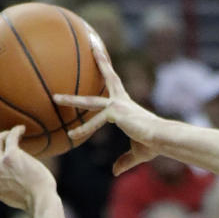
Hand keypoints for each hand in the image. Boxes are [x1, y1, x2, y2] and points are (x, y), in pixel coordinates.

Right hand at [0, 126, 56, 211]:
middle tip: (7, 140)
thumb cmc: (35, 202)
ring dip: (3, 135)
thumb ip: (7, 187)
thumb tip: (11, 182)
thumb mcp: (14, 197)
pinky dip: (15, 131)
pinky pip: (10, 137)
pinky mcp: (12, 156)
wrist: (41, 202)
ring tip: (14, 133)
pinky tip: (22, 128)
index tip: (3, 154)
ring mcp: (0, 163)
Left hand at [53, 37, 159, 174]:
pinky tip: (73, 135)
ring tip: (55, 98)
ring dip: (71, 99)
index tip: (101, 54)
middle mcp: (121, 100)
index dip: (108, 68)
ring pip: (89, 101)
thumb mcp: (137, 153)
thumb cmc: (154, 144)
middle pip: (107, 76)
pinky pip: (95, 122)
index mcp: (126, 104)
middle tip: (91, 45)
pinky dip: (84, 129)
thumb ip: (124, 160)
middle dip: (100, 60)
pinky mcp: (116, 113)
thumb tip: (114, 172)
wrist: (163, 139)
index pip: (115, 82)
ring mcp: (118, 105)